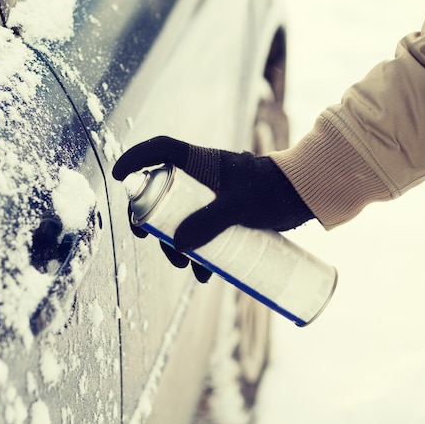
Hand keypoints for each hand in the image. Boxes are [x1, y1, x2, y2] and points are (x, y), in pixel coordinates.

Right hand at [112, 136, 314, 280]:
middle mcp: (202, 177)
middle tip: (151, 241)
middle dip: (155, 221)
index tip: (118, 175)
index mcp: (200, 162)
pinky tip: (207, 273)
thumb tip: (178, 247)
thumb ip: (208, 223)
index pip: (160, 150)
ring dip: (178, 245)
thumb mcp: (239, 205)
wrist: (305, 195)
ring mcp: (213, 196)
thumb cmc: (273, 190)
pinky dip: (200, 251)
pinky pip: (203, 231)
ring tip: (189, 270)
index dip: (136, 159)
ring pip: (183, 218)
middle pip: (164, 195)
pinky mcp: (225, 212)